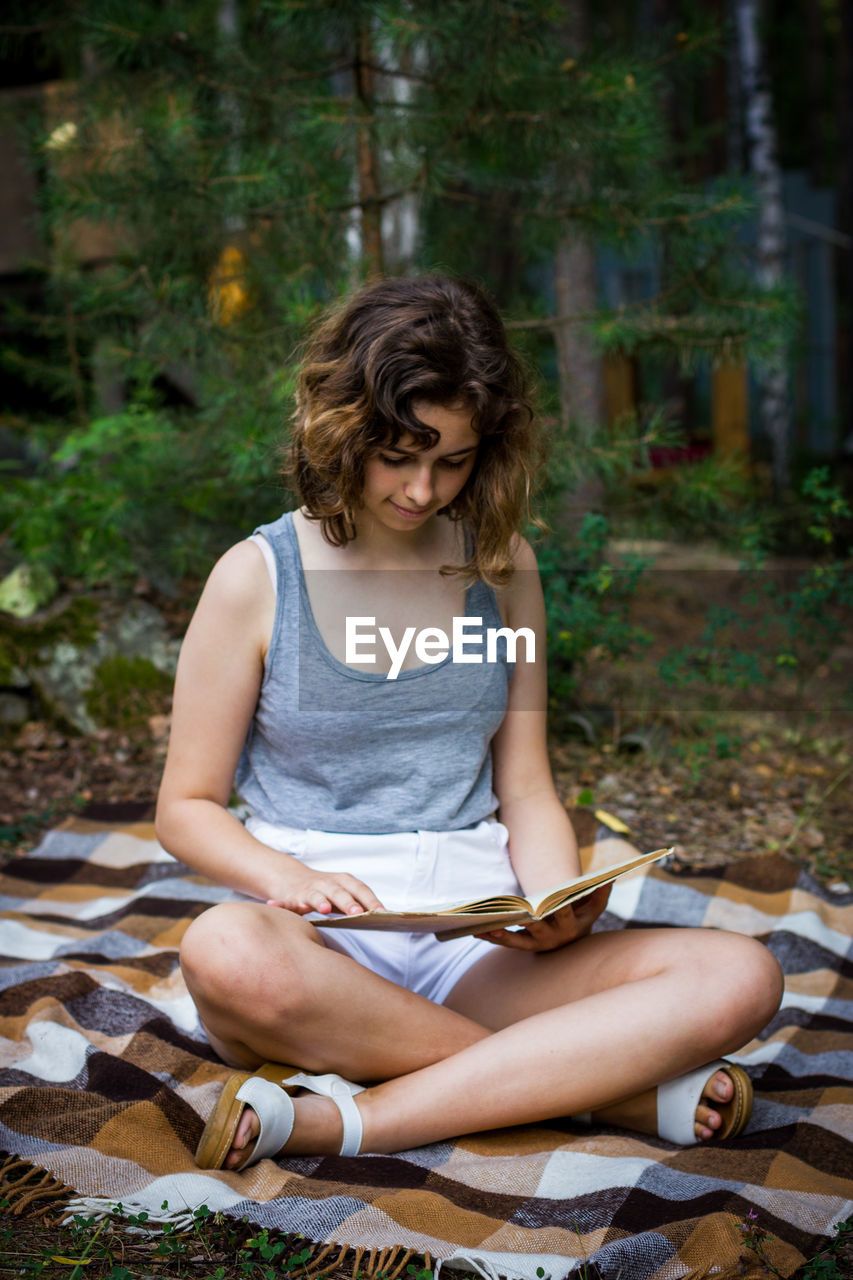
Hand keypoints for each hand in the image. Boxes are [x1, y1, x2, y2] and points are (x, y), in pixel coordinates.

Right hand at [266, 867, 383, 917]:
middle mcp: (326, 884)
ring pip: (315, 896)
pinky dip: (280, 905)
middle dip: (348, 902)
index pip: (360, 889)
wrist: (291, 879)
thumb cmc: (325, 891)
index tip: (382, 912)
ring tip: (324, 909)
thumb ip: (358, 902)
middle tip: (357, 912)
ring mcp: (308, 890)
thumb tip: (384, 916)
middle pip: (339, 892)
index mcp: (343, 881)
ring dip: (319, 901)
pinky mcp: (290, 898)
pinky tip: (273, 906)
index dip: (371, 900)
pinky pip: (284, 903)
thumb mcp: (342, 893)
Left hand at [477, 883, 611, 952]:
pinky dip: (492, 936)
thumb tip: (611, 877)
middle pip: (538, 928)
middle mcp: (554, 939)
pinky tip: (477, 930)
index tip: (550, 899)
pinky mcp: (524, 947)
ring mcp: (537, 945)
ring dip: (502, 933)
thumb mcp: (592, 909)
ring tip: (488, 924)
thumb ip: (600, 894)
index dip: (558, 907)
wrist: (572, 944)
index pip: (564, 915)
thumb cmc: (580, 918)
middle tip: (516, 913)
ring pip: (517, 941)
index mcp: (572, 927)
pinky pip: (506, 942)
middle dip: (527, 921)